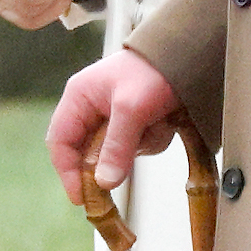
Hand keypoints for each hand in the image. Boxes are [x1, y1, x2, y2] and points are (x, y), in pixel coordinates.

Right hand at [49, 50, 182, 202]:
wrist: (190, 52)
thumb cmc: (153, 70)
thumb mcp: (133, 108)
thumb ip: (117, 146)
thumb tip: (104, 184)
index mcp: (79, 97)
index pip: (61, 142)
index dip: (67, 172)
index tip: (81, 198)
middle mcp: (92, 108)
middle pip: (88, 152)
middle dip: (111, 160)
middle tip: (124, 177)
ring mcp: (114, 116)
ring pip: (117, 153)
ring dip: (139, 146)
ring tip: (158, 123)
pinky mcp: (136, 122)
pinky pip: (138, 146)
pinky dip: (153, 139)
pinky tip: (166, 121)